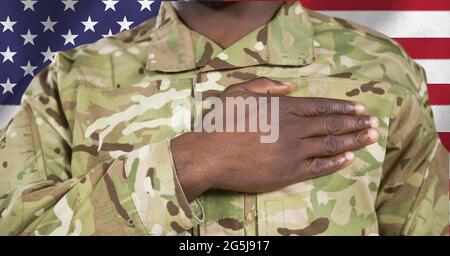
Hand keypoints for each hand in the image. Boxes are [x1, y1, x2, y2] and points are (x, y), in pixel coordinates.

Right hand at [171, 78, 378, 201]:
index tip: (359, 108)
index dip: (343, 107)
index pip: (321, 106)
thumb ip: (266, 86)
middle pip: (331, 124)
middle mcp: (293, 128)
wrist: (209, 155)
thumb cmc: (222, 123)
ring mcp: (293, 151)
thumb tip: (290, 87)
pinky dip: (335, 163)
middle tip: (372, 124)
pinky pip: (318, 167)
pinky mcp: (288, 172)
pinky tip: (349, 159)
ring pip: (330, 144)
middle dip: (355, 123)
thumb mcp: (239, 92)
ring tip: (369, 138)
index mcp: (283, 108)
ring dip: (353, 141)